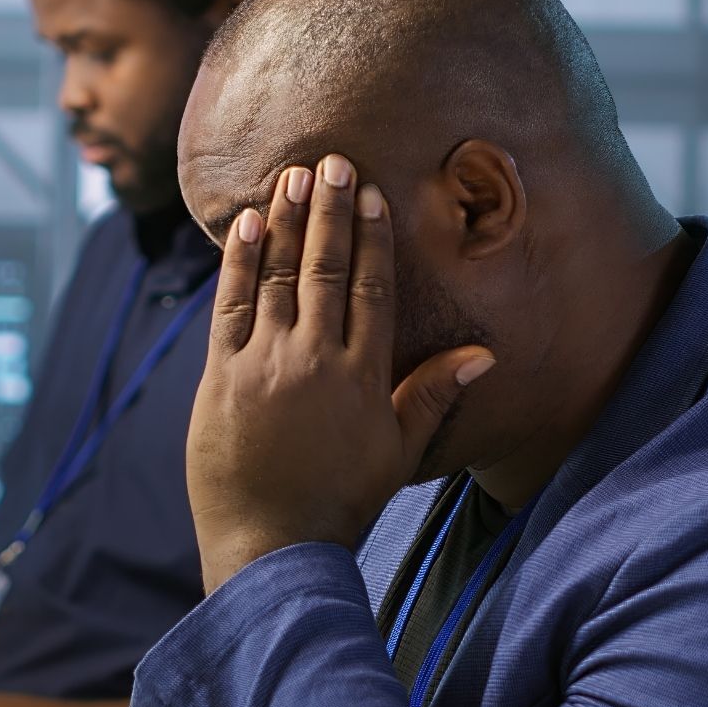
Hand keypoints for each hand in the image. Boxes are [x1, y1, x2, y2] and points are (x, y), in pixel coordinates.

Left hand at [187, 155, 493, 591]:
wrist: (270, 546)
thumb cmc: (341, 502)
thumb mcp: (398, 453)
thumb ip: (434, 395)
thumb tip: (485, 354)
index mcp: (362, 376)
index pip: (370, 288)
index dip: (372, 236)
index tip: (372, 193)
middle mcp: (313, 360)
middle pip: (324, 268)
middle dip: (329, 211)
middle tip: (333, 161)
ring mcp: (263, 365)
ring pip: (277, 277)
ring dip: (287, 222)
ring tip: (293, 175)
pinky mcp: (222, 377)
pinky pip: (230, 306)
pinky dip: (239, 262)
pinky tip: (248, 224)